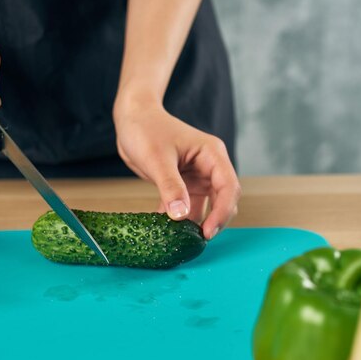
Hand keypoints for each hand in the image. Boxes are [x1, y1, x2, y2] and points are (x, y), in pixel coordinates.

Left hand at [113, 100, 240, 239]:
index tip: (208, 232)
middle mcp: (209, 166)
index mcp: (212, 155)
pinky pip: (187, 206)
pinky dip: (179, 218)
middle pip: (223, 199)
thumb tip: (181, 216)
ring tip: (181, 239)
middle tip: (198, 241)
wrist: (131, 118)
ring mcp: (197, 176)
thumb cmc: (145, 129)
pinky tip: (166, 230)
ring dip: (195, 223)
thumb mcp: (157, 159)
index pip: (228, 187)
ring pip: (205, 206)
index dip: (222, 212)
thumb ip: (170, 187)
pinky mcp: (183, 184)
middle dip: (214, 220)